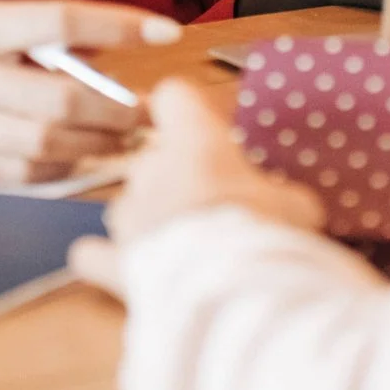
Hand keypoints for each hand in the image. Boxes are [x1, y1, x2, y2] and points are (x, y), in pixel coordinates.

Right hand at [0, 0, 176, 184]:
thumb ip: (34, 34)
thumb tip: (105, 48)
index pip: (59, 21)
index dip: (118, 24)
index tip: (163, 29)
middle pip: (61, 99)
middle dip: (118, 108)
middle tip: (150, 111)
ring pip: (48, 144)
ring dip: (98, 144)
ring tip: (125, 137)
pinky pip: (22, 173)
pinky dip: (61, 166)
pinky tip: (80, 156)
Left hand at [70, 79, 323, 298]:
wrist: (230, 293)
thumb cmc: (266, 234)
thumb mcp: (295, 206)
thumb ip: (280, 197)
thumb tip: (288, 206)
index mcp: (196, 143)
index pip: (176, 97)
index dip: (187, 110)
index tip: (200, 125)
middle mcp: (152, 171)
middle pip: (152, 159)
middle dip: (176, 181)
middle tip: (213, 209)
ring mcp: (128, 217)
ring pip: (127, 205)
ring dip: (148, 220)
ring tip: (180, 249)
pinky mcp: (115, 262)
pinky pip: (93, 255)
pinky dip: (102, 259)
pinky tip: (114, 268)